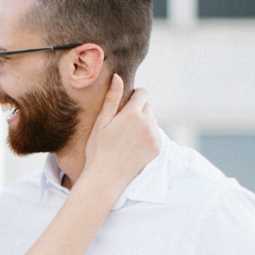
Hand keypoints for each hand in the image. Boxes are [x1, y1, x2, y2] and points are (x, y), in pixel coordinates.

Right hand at [77, 74, 158, 201]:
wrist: (106, 178)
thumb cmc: (98, 150)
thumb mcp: (101, 122)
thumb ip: (112, 99)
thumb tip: (117, 77)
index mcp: (132, 114)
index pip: (142, 93)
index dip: (134, 97)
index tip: (124, 106)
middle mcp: (147, 123)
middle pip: (149, 106)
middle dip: (139, 110)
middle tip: (123, 124)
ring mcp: (154, 136)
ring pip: (153, 120)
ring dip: (144, 123)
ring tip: (127, 137)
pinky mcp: (157, 148)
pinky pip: (155, 134)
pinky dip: (147, 136)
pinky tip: (133, 146)